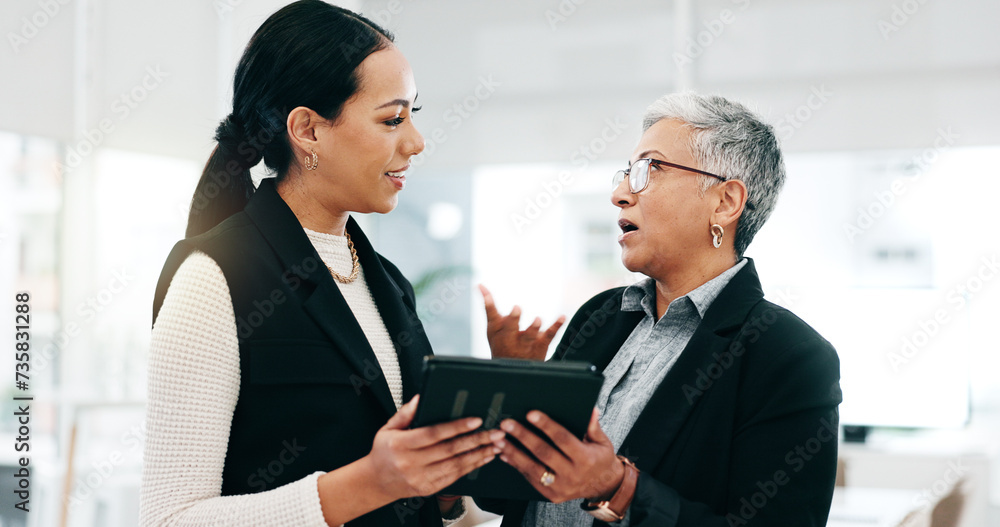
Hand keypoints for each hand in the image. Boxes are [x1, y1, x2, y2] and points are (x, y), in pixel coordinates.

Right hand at [367, 396, 502, 499]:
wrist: (376, 481)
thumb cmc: (384, 451)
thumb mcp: (388, 428)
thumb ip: (406, 413)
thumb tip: (421, 397)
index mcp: (401, 444)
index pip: (434, 433)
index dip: (457, 426)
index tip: (476, 420)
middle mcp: (411, 463)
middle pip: (450, 450)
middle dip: (476, 440)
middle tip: (495, 432)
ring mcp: (421, 478)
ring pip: (456, 465)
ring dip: (478, 455)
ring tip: (495, 445)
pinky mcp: (429, 488)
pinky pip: (454, 477)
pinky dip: (471, 467)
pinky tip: (482, 458)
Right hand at [479, 284, 565, 360]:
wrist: (515, 370)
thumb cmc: (502, 344)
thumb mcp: (494, 330)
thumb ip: (492, 310)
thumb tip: (484, 288)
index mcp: (497, 332)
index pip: (491, 316)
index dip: (488, 304)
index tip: (484, 291)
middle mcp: (510, 339)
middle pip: (510, 329)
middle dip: (513, 319)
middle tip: (516, 308)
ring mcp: (526, 344)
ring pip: (529, 336)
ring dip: (533, 328)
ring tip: (537, 320)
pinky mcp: (540, 345)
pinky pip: (549, 335)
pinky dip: (556, 326)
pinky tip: (562, 317)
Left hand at [493, 408, 624, 503]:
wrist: (602, 486)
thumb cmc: (600, 459)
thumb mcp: (602, 442)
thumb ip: (593, 426)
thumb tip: (590, 409)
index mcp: (585, 459)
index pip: (563, 439)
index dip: (546, 426)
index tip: (530, 413)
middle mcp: (572, 474)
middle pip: (543, 453)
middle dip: (523, 436)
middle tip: (507, 424)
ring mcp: (560, 487)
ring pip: (532, 468)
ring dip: (513, 452)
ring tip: (499, 439)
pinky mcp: (551, 495)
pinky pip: (530, 479)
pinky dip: (516, 466)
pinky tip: (504, 454)